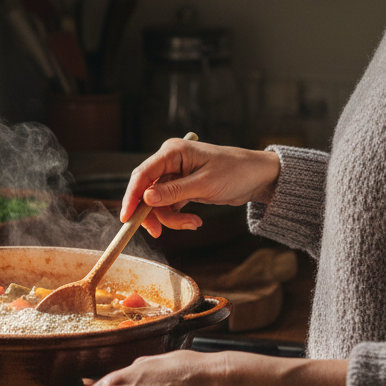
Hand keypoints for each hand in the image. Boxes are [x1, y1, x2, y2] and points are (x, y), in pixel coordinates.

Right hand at [122, 138, 280, 237]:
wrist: (258, 177)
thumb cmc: (235, 172)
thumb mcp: (204, 184)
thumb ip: (173, 192)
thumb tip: (146, 199)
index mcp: (172, 152)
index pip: (142, 175)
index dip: (132, 197)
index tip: (127, 219)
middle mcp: (170, 161)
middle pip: (146, 191)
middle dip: (153, 214)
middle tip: (158, 233)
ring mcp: (175, 175)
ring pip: (158, 203)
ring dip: (171, 219)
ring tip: (193, 224)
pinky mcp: (182, 187)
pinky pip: (170, 206)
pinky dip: (178, 217)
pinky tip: (194, 221)